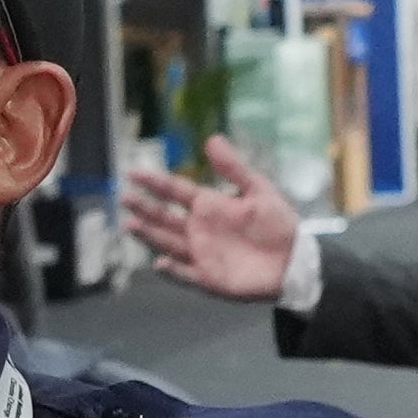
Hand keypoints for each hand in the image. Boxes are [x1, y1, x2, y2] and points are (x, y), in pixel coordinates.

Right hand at [114, 136, 305, 300]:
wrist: (294, 259)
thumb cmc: (277, 223)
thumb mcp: (258, 189)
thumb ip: (233, 168)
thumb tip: (211, 139)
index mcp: (208, 206)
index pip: (175, 191)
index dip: (154, 183)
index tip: (133, 173)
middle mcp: (198, 229)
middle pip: (164, 217)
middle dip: (144, 207)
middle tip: (124, 197)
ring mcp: (201, 254)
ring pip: (167, 243)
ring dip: (149, 235)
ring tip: (130, 224)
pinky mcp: (208, 278)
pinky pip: (185, 274)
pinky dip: (172, 270)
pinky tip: (160, 262)